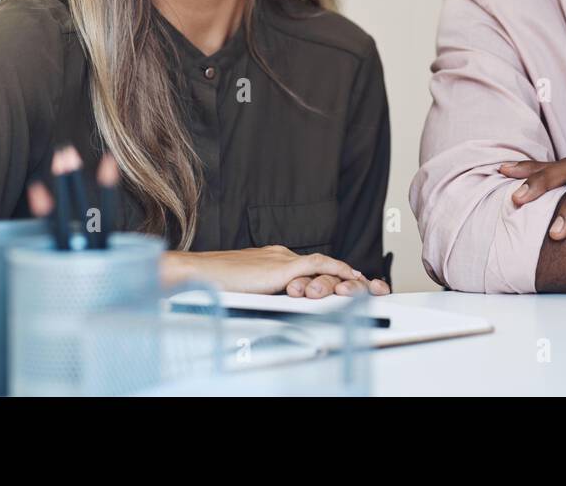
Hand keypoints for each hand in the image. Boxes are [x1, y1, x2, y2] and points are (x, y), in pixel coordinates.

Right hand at [162, 245, 386, 296]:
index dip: (331, 276)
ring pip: (324, 265)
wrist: (196, 274)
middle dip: (347, 276)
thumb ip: (263, 295)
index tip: (349, 285)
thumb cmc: (213, 286)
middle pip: (322, 265)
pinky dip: (337, 270)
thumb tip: (271, 309)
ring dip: (346, 277)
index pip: (310, 267)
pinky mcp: (280, 266)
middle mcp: (280, 255)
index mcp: (272, 260)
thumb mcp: (245, 291)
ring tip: (366, 286)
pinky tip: (351, 278)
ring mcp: (281, 259)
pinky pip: (318, 265)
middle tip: (369, 286)